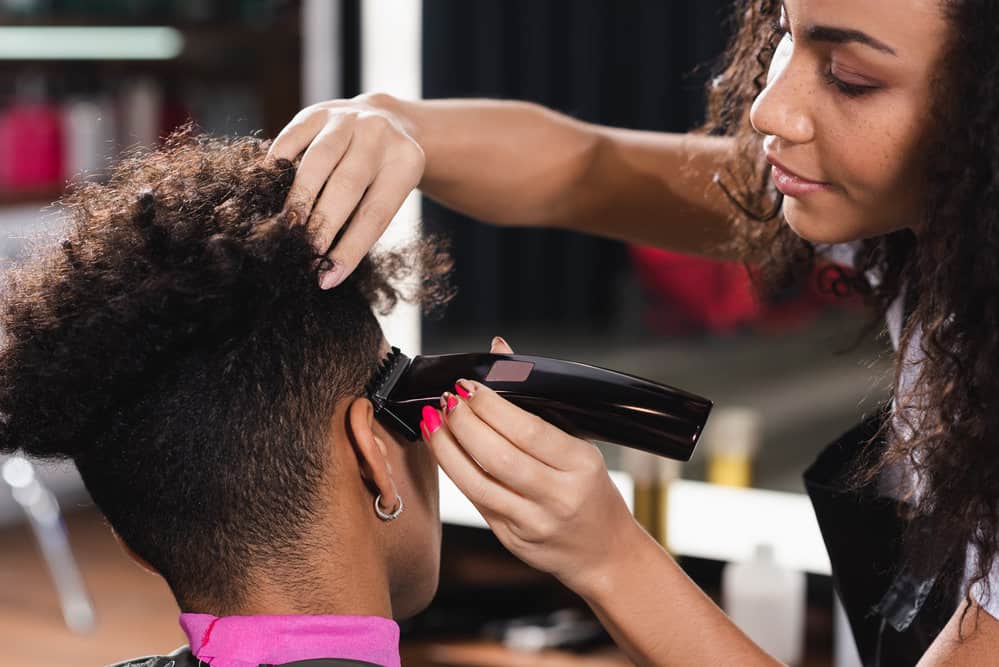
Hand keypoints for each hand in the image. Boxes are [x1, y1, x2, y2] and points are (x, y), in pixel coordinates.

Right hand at [268, 93, 425, 288]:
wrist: (385, 120)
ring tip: (287, 228)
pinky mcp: (317, 112)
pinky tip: (268, 190)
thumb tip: (326, 267)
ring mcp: (347, 119)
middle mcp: (378, 135)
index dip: (350, 249)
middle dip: (323, 223)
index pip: (376, 213)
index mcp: (405, 162)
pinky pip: (292, 139)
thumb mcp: (389, 192)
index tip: (327, 278)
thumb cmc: (383, 173)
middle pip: (347, 185)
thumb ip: (362, 220)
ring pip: (319, 161)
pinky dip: (278, 165)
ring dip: (299, 198)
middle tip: (303, 253)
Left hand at [424, 336, 642, 594]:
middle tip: (446, 399)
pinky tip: (445, 451)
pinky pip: (477, 501)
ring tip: (432, 421)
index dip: (491, 406)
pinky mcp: (513, 541)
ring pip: (478, 483)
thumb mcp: (580, 443)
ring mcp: (535, 522)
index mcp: (581, 464)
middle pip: (498, 456)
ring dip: (448, 448)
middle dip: (463, 423)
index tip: (468, 385)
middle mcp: (559, 495)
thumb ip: (537, 402)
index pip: (527, 430)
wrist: (606, 553)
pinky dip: (456, 472)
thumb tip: (500, 350)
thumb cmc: (592, 490)